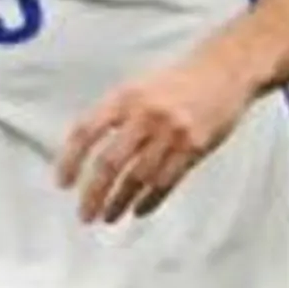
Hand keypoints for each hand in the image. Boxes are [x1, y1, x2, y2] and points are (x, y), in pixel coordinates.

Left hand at [56, 48, 255, 225]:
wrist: (225, 70)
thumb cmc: (179, 80)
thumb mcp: (138, 87)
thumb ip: (114, 115)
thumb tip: (86, 153)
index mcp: (125, 97)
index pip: (86, 130)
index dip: (70, 159)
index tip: (63, 183)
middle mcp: (145, 114)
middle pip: (109, 163)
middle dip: (93, 194)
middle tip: (84, 214)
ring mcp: (171, 133)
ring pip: (137, 178)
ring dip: (119, 202)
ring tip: (108, 217)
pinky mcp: (194, 147)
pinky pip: (166, 182)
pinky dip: (149, 200)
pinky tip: (138, 210)